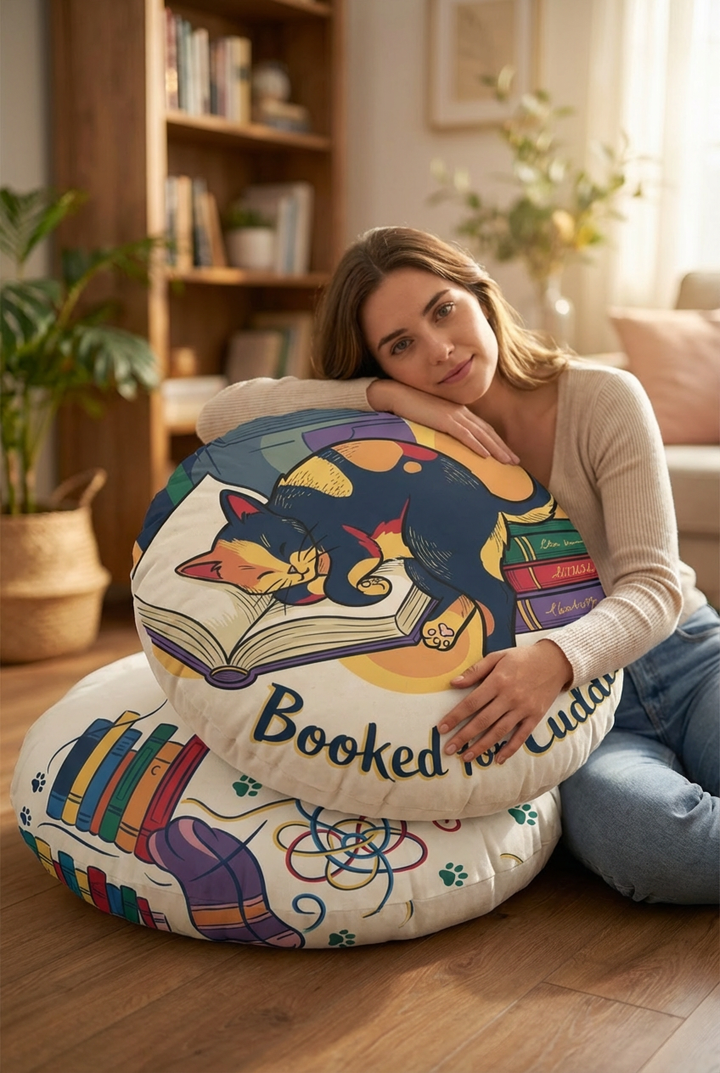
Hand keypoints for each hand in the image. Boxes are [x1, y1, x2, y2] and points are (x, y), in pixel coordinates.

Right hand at [367, 381, 518, 464]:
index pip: (481, 428)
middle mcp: (460, 412)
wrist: (395, 395)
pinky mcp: (444, 420)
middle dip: (502, 447)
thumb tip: (445, 443)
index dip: (495, 441)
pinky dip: (476, 445)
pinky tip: (485, 456)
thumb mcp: (430, 419)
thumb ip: (440, 428)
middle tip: (515, 461)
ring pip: (481, 434)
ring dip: (495, 449)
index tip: (505, 453)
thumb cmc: (409, 407)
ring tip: (507, 462)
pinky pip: (465, 435)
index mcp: (458, 412)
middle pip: (487, 432)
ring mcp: (453, 415)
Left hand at [438, 641, 572, 763]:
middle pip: (482, 721)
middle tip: (449, 749)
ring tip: (467, 757)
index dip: (455, 716)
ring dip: (482, 746)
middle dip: (464, 736)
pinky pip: (521, 736)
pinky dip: (510, 749)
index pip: (472, 703)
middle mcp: (509, 697)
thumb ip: (475, 670)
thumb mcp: (497, 656)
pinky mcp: (535, 717)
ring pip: (499, 731)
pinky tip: (498, 759)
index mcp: (497, 681)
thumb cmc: (522, 658)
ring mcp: (523, 709)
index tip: (441, 728)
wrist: (555, 661)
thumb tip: (454, 683)